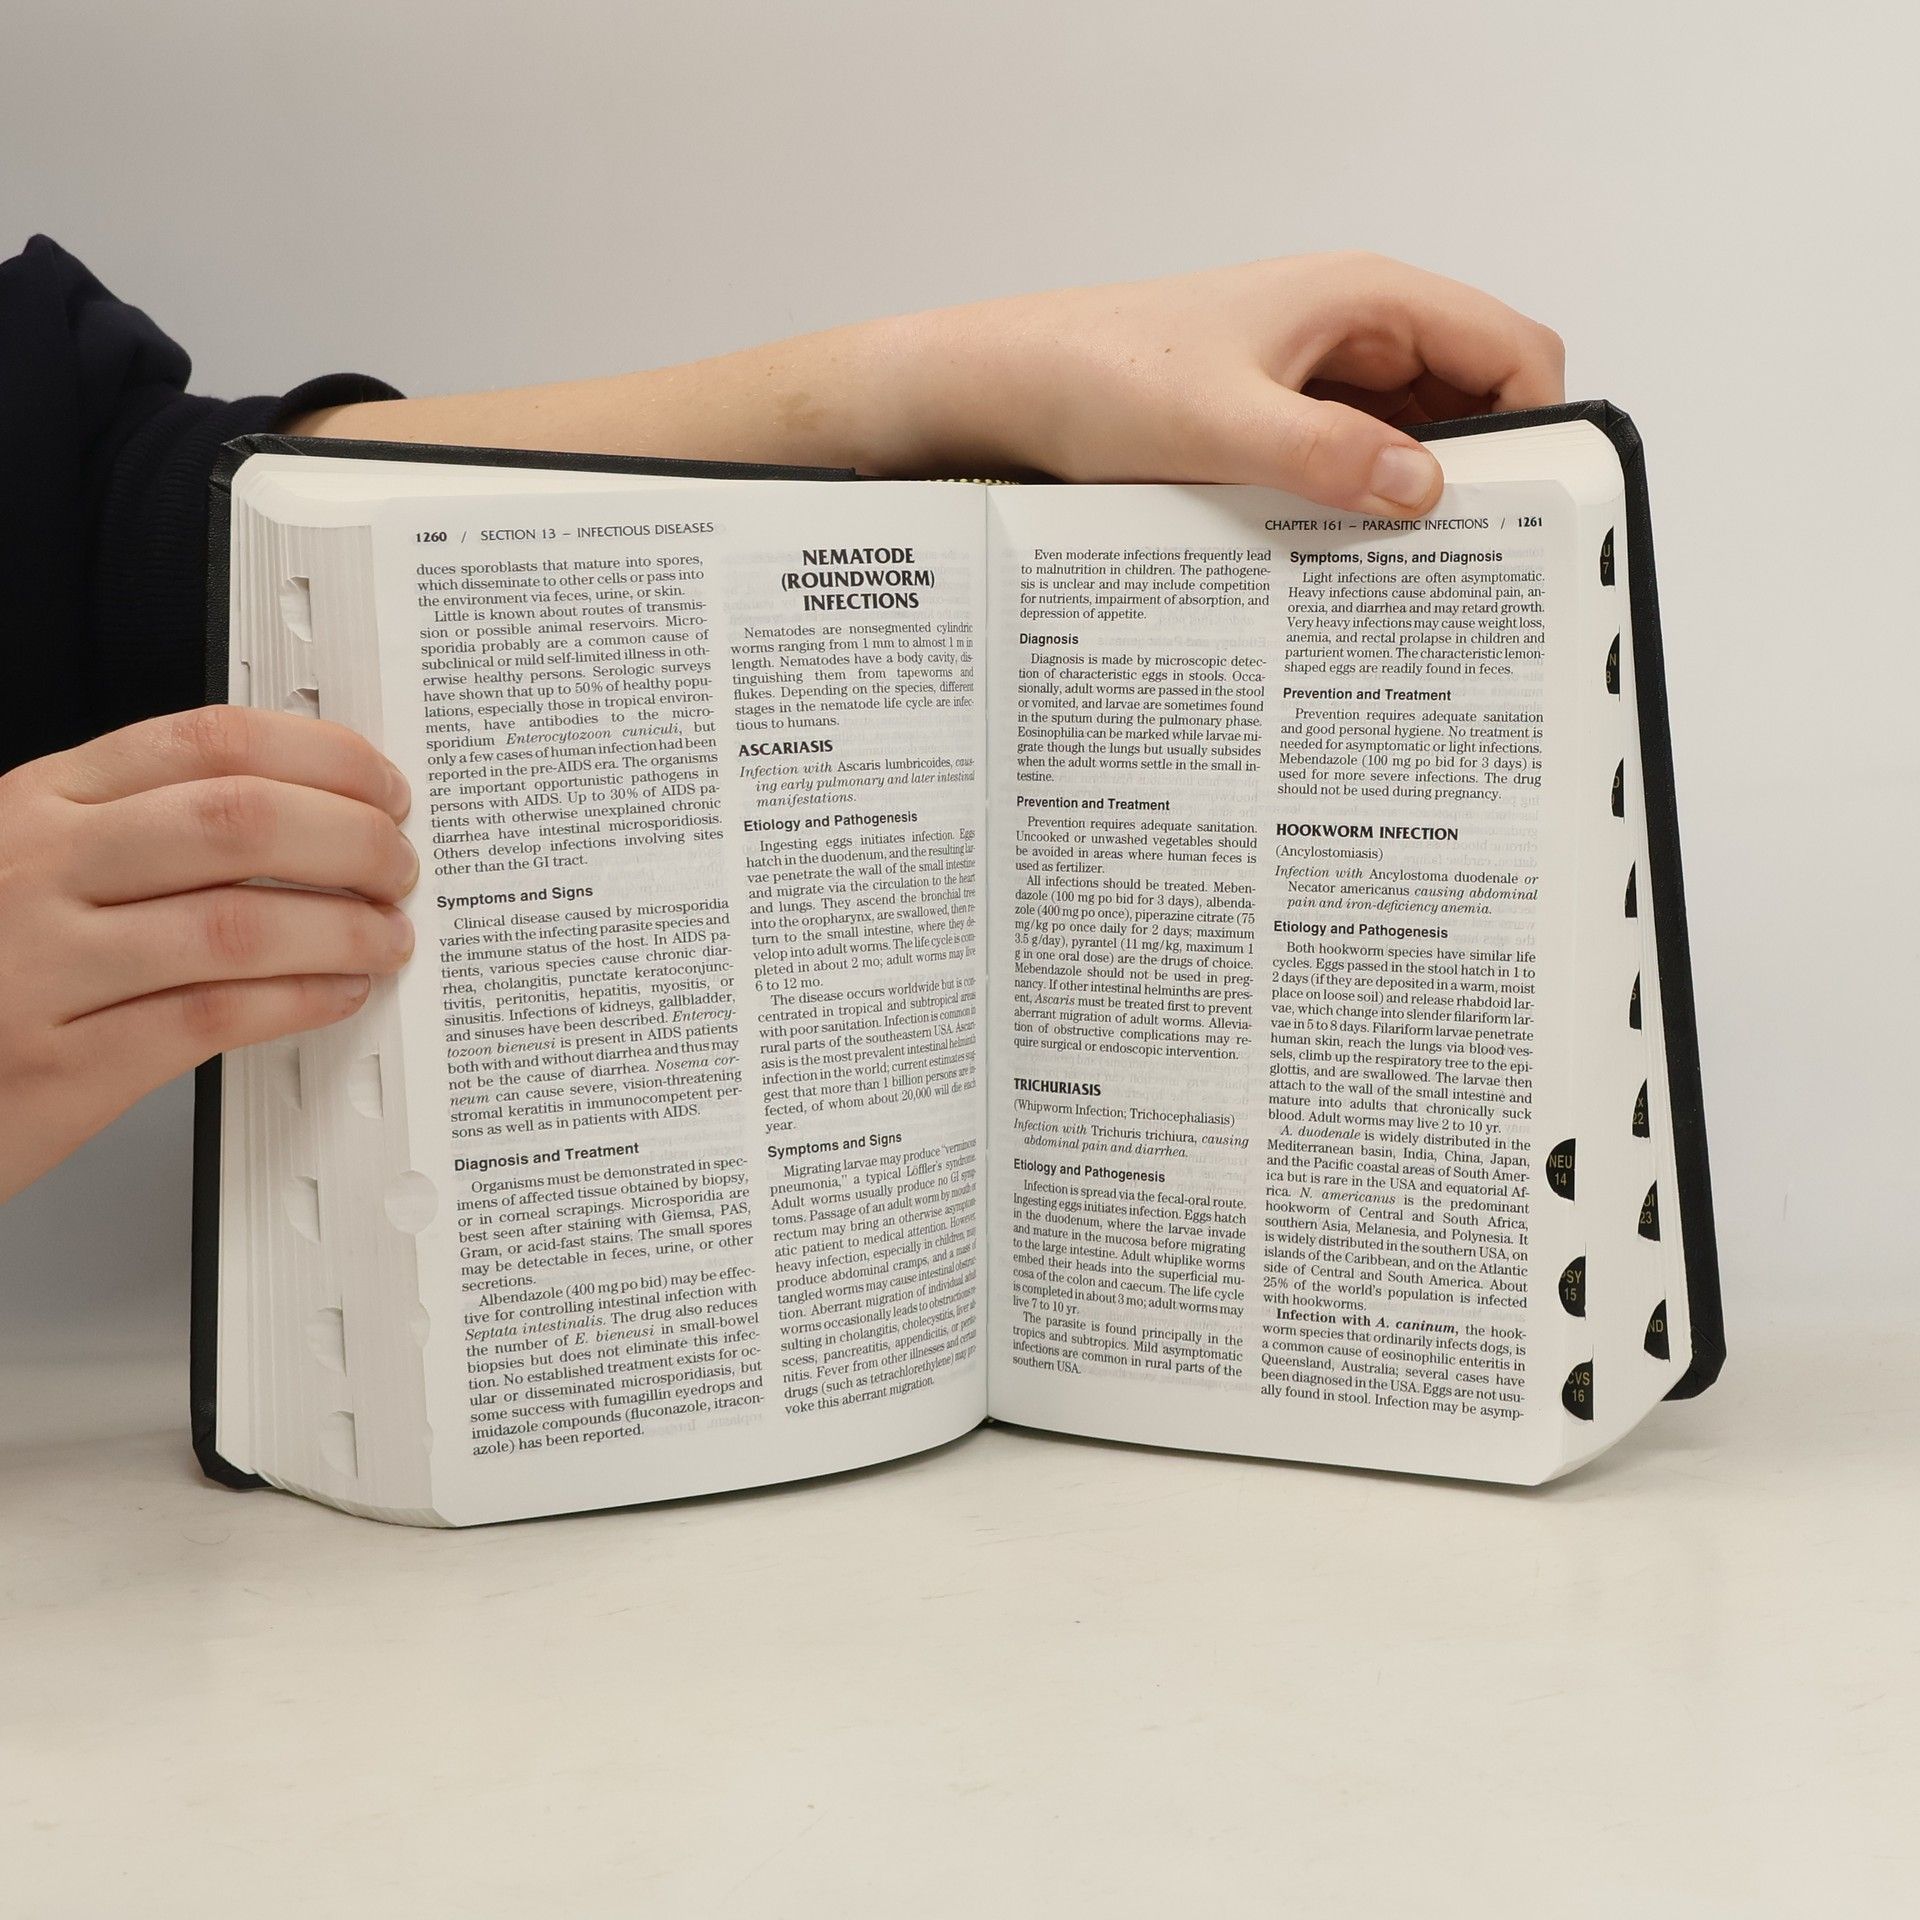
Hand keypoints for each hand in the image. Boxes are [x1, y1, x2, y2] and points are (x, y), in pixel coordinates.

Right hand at [0, 707, 417, 1200]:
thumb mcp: (25, 862)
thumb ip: (135, 830)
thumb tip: (298, 814)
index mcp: (37, 801)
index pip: (207, 741)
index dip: (322, 757)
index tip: (381, 785)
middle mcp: (36, 868)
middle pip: (240, 822)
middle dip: (351, 840)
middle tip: (397, 865)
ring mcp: (41, 965)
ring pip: (239, 923)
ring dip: (344, 928)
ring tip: (385, 936)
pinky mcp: (61, 1065)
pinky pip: (212, 1017)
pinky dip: (297, 1001)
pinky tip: (336, 991)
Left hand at [882, 251, 1567, 512]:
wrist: (1008, 387)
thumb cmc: (1097, 375)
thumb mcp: (1213, 424)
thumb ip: (1320, 454)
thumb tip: (1424, 489)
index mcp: (1363, 299)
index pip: (1509, 349)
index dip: (1539, 426)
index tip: (1528, 514)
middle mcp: (1354, 332)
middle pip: (1473, 403)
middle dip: (1483, 478)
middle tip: (1472, 570)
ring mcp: (1320, 379)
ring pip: (1414, 443)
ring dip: (1418, 503)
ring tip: (1412, 583)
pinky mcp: (1284, 422)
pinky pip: (1356, 465)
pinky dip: (1365, 510)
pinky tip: (1352, 565)